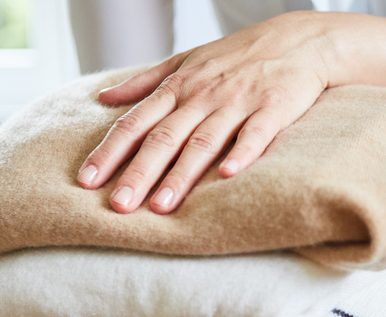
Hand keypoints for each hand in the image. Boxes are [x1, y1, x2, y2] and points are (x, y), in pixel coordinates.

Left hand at [76, 12, 331, 213]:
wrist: (299, 40)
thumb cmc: (238, 56)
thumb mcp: (187, 60)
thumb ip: (145, 82)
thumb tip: (104, 98)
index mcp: (178, 87)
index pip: (135, 123)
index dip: (109, 152)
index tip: (86, 182)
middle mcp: (202, 95)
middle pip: (163, 138)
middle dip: (138, 173)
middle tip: (119, 206)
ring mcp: (237, 103)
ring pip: (203, 142)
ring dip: (181, 175)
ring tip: (161, 207)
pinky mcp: (272, 109)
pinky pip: (254, 135)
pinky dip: (241, 154)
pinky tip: (227, 177)